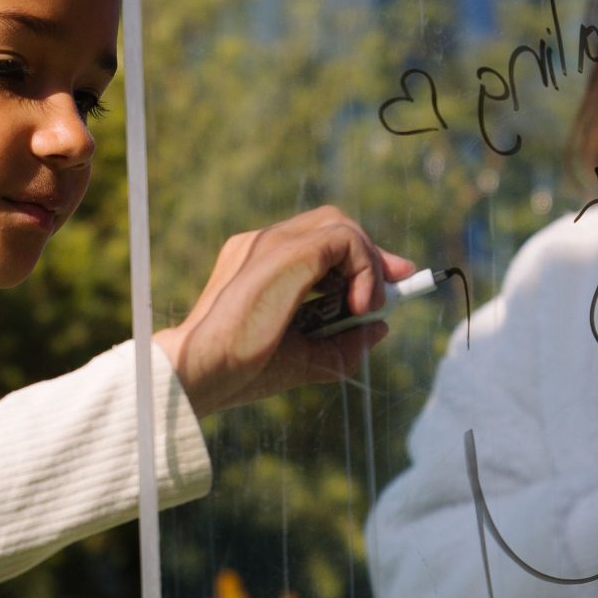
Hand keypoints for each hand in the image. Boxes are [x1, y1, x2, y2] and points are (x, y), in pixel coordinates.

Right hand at [152, 207, 416, 415]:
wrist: (201, 373)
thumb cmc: (239, 372)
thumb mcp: (303, 359)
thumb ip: (342, 343)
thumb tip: (380, 328)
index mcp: (258, 263)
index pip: (317, 242)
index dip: (357, 258)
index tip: (385, 288)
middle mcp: (261, 244)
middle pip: (332, 224)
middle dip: (371, 252)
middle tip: (396, 284)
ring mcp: (271, 242)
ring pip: (340, 225)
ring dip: (369, 262)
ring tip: (369, 306)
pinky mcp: (286, 252)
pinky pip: (344, 240)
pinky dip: (365, 268)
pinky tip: (361, 305)